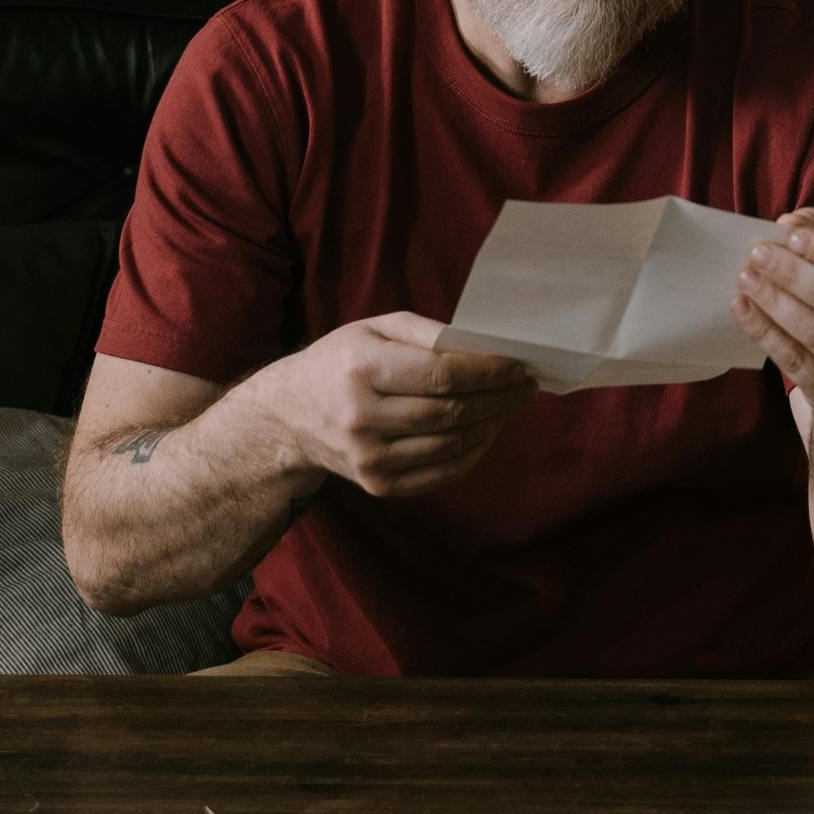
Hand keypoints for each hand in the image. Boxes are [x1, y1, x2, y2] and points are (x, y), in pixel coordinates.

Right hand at [253, 311, 536, 496]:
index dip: (488, 373)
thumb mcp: (374, 329)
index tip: (518, 367)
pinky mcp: (378, 484)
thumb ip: (427, 333)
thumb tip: (484, 347)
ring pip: (453, 445)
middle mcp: (362, 416)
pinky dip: (474, 452)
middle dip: (499, 399)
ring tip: (510, 406)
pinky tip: (486, 432)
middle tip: (525, 386)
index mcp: (362, 369)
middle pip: (453, 413)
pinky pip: (443, 472)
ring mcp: (369, 457)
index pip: (442, 375)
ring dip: (493, 425)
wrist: (289, 415)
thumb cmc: (342, 362)